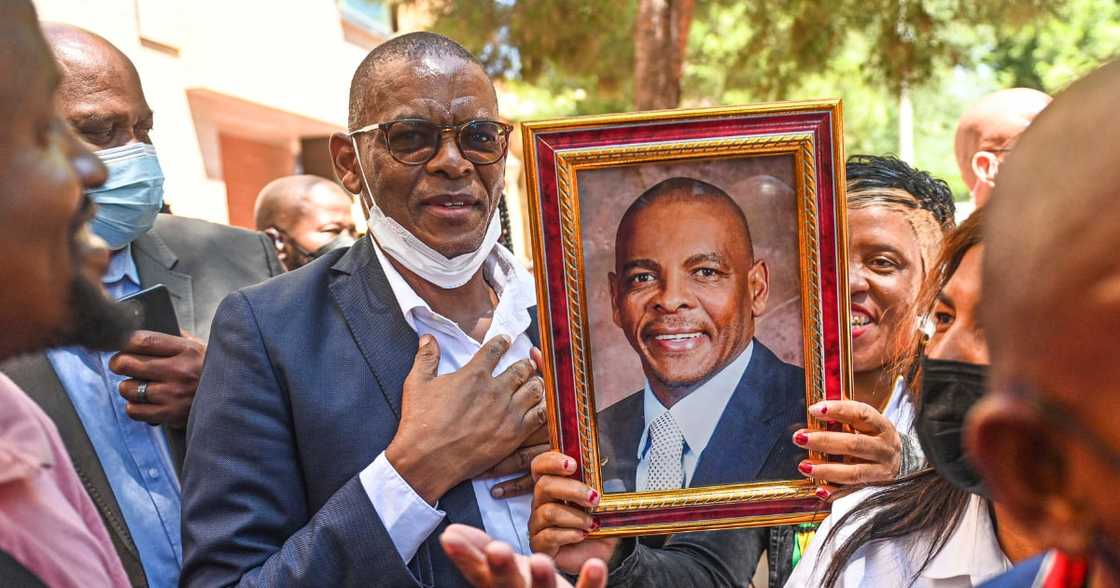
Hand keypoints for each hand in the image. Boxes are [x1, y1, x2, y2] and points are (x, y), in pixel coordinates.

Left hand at [109, 330, 204, 427]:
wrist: (235, 400)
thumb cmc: (213, 372)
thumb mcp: (203, 349)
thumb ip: (180, 338)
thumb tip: (158, 326)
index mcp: (187, 350)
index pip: (143, 341)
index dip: (125, 342)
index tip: (121, 345)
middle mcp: (179, 371)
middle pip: (128, 363)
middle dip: (119, 363)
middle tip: (121, 365)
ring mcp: (174, 394)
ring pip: (128, 388)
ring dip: (127, 387)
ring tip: (136, 386)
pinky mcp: (170, 414)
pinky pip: (134, 410)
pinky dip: (134, 407)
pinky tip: (143, 403)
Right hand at [386, 335, 546, 503]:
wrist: (427, 459)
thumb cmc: (420, 423)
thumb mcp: (416, 384)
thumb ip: (426, 358)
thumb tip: (428, 337)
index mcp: (474, 375)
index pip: (496, 349)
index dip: (503, 342)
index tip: (506, 340)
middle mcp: (495, 390)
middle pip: (522, 368)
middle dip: (525, 364)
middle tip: (526, 364)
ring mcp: (507, 412)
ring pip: (535, 389)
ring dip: (535, 384)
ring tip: (534, 384)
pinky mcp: (514, 434)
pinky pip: (540, 415)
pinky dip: (543, 408)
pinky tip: (540, 407)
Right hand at [441, 524, 606, 587]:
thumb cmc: (527, 587)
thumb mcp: (502, 570)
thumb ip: (479, 552)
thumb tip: (449, 533)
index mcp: (501, 587)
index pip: (480, 573)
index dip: (466, 557)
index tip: (450, 537)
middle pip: (509, 586)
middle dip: (502, 569)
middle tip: (497, 550)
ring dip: (541, 579)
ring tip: (540, 560)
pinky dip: (590, 582)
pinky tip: (595, 564)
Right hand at [530, 452, 618, 573]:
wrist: (600, 552)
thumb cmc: (598, 521)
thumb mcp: (606, 499)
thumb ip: (604, 485)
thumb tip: (614, 474)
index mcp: (553, 485)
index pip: (540, 466)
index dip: (552, 461)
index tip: (573, 465)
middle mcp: (541, 502)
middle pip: (544, 486)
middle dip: (572, 490)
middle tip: (594, 498)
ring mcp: (538, 523)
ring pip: (548, 512)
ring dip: (575, 516)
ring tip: (593, 523)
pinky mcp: (540, 544)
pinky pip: (548, 536)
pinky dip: (568, 534)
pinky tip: (582, 535)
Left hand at [792, 400, 901, 498]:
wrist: (899, 463)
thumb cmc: (872, 438)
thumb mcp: (865, 425)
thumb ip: (843, 418)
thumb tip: (813, 411)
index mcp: (881, 426)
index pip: (861, 414)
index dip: (838, 410)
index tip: (814, 410)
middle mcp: (884, 448)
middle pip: (854, 444)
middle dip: (824, 440)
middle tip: (799, 437)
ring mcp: (882, 471)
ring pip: (854, 472)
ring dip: (826, 469)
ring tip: (803, 466)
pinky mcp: (876, 489)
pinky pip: (853, 493)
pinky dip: (836, 492)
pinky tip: (819, 490)